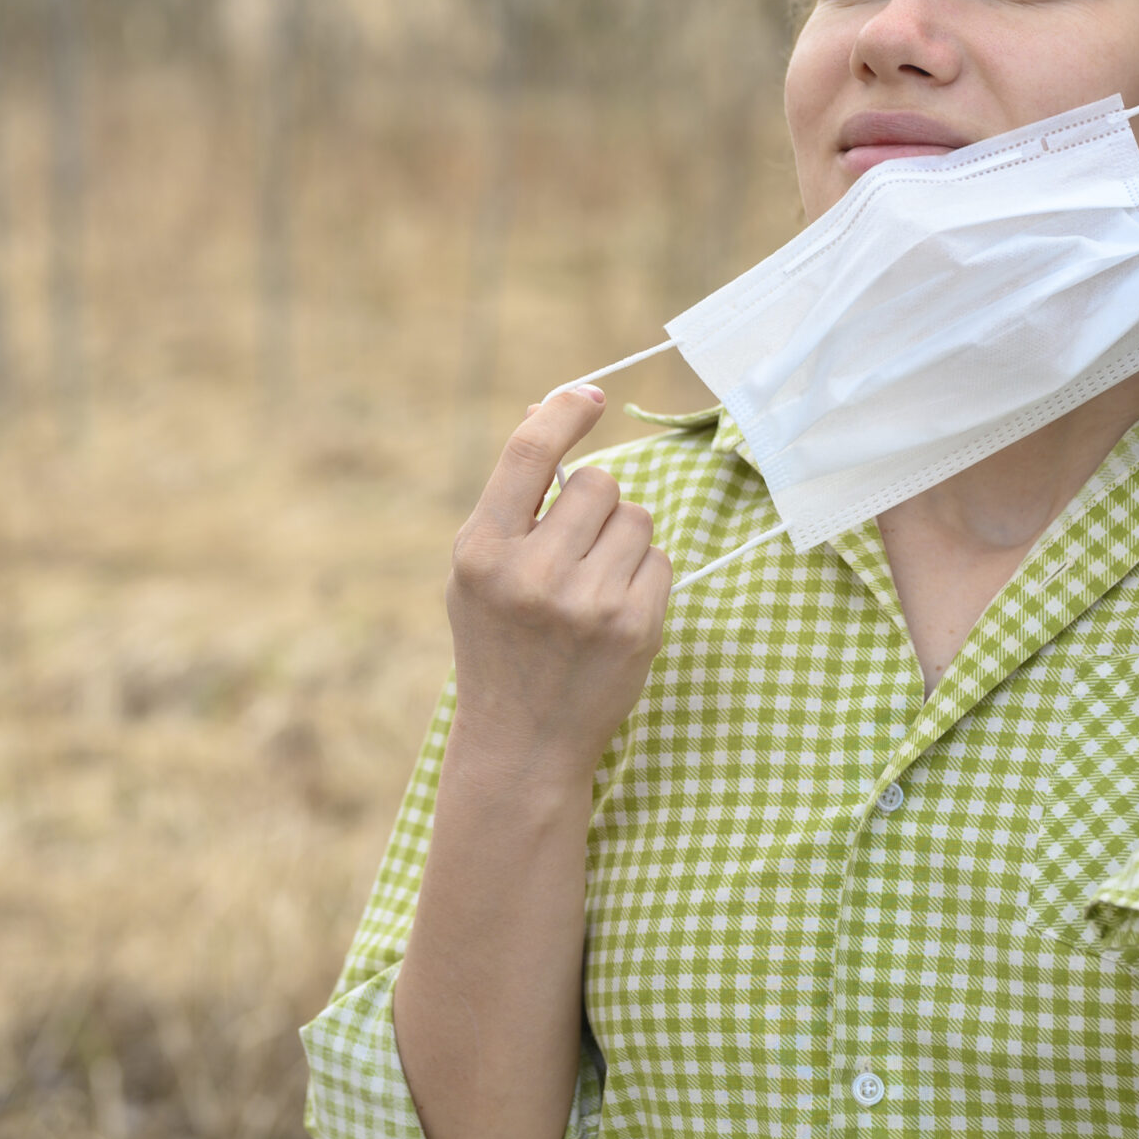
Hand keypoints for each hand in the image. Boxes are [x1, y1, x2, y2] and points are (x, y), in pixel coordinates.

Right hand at [445, 389, 672, 787]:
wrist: (521, 743)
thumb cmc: (498, 643)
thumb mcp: (479, 570)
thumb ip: (511, 498)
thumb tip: (549, 407)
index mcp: (480, 552)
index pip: (529, 453)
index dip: (564, 411)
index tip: (590, 395)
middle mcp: (531, 575)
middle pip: (599, 482)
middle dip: (596, 503)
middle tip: (574, 548)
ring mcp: (587, 604)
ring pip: (637, 517)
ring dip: (623, 539)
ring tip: (591, 585)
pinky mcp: (635, 628)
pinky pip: (659, 559)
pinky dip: (643, 576)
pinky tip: (613, 613)